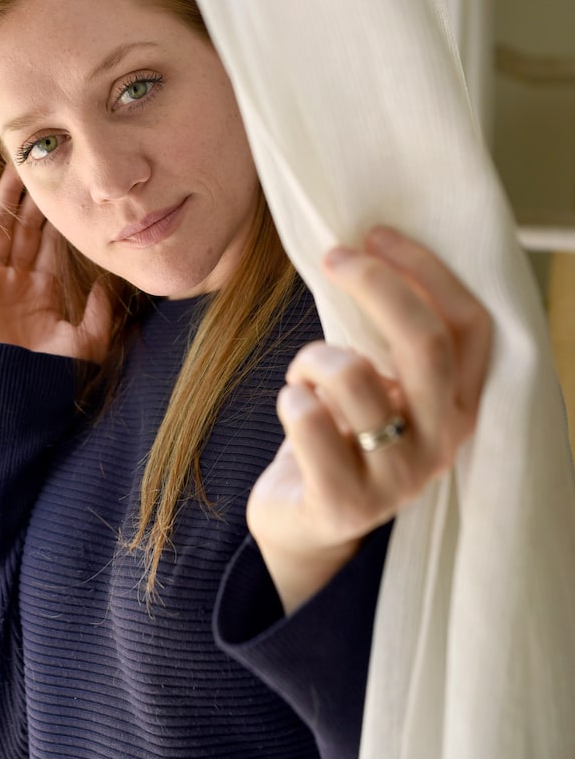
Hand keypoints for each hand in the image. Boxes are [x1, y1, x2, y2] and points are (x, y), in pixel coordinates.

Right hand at [0, 164, 112, 362]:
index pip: (48, 243)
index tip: (67, 189)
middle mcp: (14, 281)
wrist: (16, 398)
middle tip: (39, 164)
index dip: (55, 217)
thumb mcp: (87, 342)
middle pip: (21, 228)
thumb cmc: (50, 377)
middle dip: (29, 199)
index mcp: (41, 291)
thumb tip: (108, 280)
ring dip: (2, 199)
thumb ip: (99, 311)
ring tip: (14, 168)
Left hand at [246, 227, 491, 614]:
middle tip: (333, 257)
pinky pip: (307, 419)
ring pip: (351, 374)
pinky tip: (294, 411)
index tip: (376, 235)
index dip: (426, 270)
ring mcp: (398, 479)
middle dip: (374, 285)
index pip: (469, 324)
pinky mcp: (346, 504)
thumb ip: (386, 337)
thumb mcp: (377, 383)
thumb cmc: (338, 435)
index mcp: (459, 404)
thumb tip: (366, 248)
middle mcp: (442, 442)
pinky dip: (289, 398)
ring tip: (304, 379)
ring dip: (312, 357)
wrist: (302, 523)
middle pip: (424, 342)